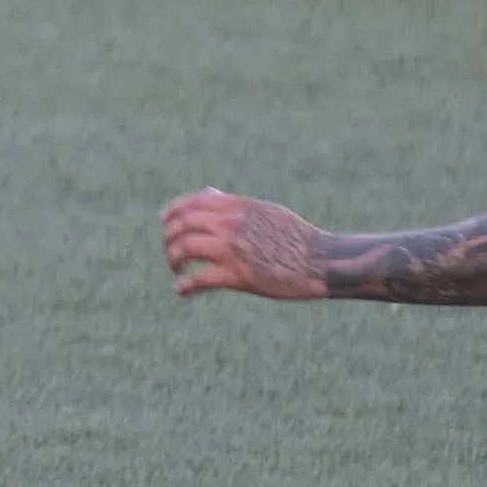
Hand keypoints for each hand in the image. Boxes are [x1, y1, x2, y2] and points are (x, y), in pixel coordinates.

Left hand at [160, 188, 329, 299]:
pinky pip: (199, 279)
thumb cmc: (295, 238)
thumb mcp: (264, 210)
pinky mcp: (238, 276)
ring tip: (178, 269)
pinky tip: (181, 290)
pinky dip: (185, 285)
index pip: (191, 202)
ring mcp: (233, 249)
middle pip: (181, 224)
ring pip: (184, 248)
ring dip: (173, 259)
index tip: (165, 224)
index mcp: (238, 206)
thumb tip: (209, 195)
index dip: (172, 213)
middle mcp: (231, 224)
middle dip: (169, 238)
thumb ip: (234, 205)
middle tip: (171, 252)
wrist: (320, 261)